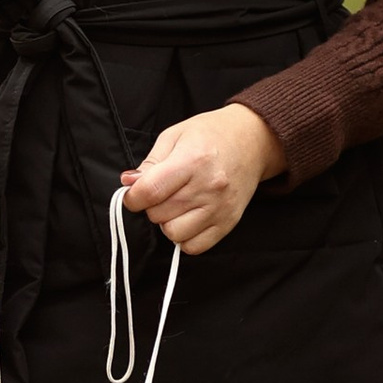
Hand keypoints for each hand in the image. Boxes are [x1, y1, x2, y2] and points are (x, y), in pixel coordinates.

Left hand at [120, 101, 282, 254]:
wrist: (253, 140)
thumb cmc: (211, 134)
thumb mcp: (175, 136)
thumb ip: (150, 162)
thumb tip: (129, 184)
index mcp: (192, 160)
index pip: (149, 192)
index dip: (132, 197)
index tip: (134, 194)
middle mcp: (208, 187)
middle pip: (158, 214)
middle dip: (151, 206)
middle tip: (162, 193)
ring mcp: (220, 208)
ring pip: (174, 234)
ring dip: (167, 222)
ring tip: (176, 205)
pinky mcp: (228, 223)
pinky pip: (194, 247)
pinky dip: (184, 237)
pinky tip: (188, 218)